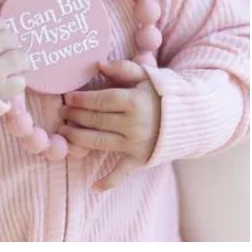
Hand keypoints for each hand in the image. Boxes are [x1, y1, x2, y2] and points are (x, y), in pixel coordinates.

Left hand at [58, 59, 160, 190]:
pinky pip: (123, 172)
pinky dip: (109, 182)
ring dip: (78, 139)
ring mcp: (136, 143)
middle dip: (75, 116)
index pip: (100, 100)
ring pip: (99, 142)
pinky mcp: (141, 159)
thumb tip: (98, 64)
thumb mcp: (146, 75)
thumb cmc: (162, 93)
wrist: (191, 117)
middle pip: (96, 120)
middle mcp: (134, 124)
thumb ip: (123, 68)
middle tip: (61, 113)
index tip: (68, 97)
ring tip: (64, 132)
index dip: (81, 99)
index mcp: (134, 101)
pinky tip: (94, 187)